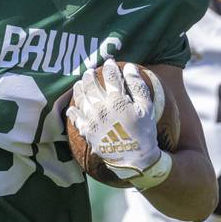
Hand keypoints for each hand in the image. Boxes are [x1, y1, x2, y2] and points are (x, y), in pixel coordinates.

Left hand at [67, 58, 162, 179]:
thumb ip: (138, 86)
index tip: (110, 62)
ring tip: (79, 84)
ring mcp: (92, 120)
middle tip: (89, 71)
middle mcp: (101, 108)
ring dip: (79, 89)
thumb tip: (130, 67)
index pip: (111, 77)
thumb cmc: (144, 133)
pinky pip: (76, 119)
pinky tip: (72, 108)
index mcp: (117, 100)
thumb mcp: (147, 108)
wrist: (135, 159)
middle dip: (90, 75)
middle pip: (91, 85)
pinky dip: (73, 111)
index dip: (110, 67)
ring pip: (80, 99)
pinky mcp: (87, 132)